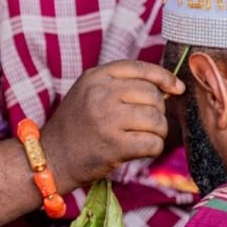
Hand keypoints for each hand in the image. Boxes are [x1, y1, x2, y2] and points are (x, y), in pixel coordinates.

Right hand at [41, 60, 183, 190]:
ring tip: (144, 137)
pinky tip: (141, 150)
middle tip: (146, 123)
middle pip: (153, 95)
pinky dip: (153, 148)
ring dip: (158, 131)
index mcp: (96, 76)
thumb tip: (167, 86)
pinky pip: (153, 143)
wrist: (51, 158)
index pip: (141, 68)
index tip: (176, 88)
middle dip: (157, 111)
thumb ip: (121, 84)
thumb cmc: (77, 126)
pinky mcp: (114, 146)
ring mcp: (107, 119)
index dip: (164, 77)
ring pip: (156, 120)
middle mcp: (101, 94)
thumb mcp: (89, 92)